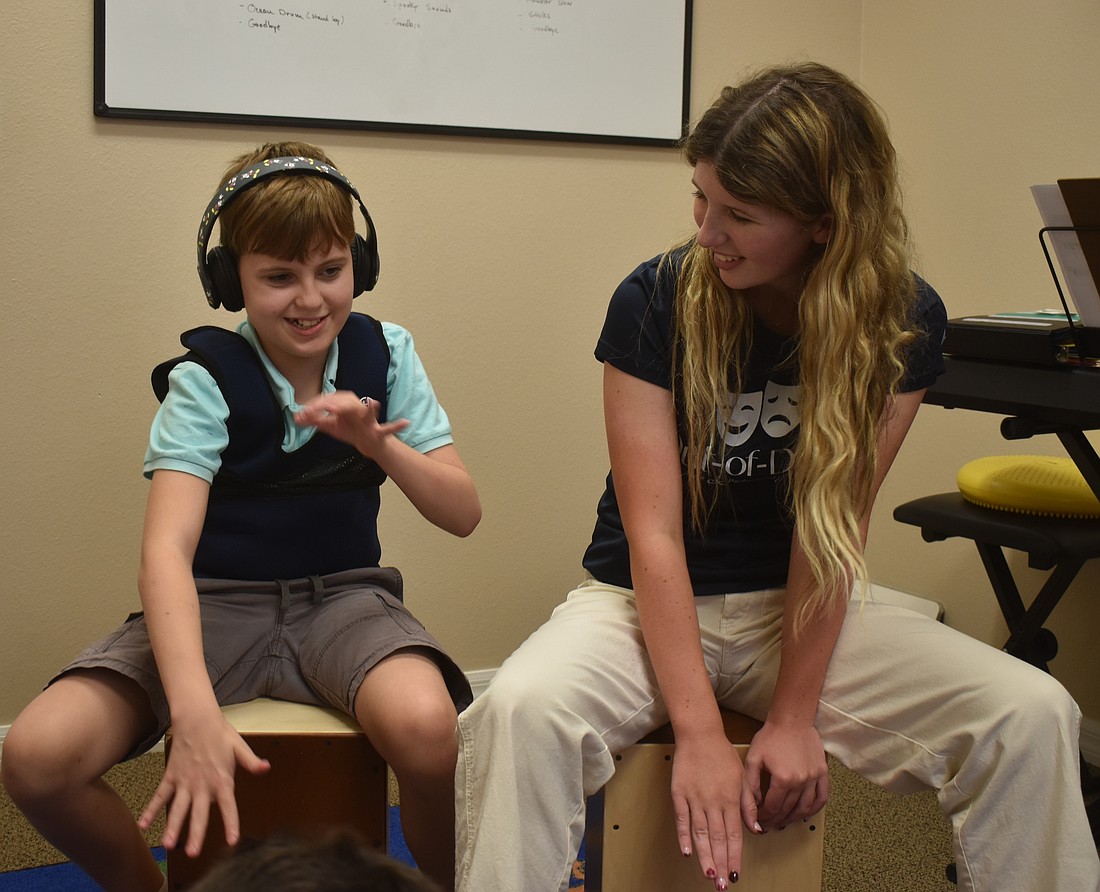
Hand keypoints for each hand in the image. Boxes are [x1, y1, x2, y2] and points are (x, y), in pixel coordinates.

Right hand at [138, 712, 270, 856]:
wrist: (196, 719)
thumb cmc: (220, 733)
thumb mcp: (239, 746)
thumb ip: (251, 761)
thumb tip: (266, 768)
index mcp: (222, 779)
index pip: (228, 805)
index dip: (231, 823)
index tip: (232, 840)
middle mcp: (202, 784)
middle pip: (199, 812)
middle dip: (195, 833)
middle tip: (192, 852)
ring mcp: (185, 781)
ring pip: (178, 808)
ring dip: (172, 826)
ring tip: (168, 843)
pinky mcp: (171, 777)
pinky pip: (160, 796)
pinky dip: (151, 809)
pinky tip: (143, 824)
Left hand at [293, 391, 409, 458]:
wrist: (369, 445)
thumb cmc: (351, 431)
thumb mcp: (331, 426)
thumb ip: (315, 421)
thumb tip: (297, 418)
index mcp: (345, 404)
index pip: (329, 400)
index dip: (314, 406)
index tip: (302, 414)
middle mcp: (357, 408)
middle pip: (344, 403)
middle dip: (330, 406)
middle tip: (315, 412)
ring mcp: (369, 419)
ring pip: (367, 412)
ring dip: (368, 408)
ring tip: (371, 404)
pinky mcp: (378, 431)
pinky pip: (388, 429)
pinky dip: (396, 426)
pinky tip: (405, 423)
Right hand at [671, 733, 757, 889]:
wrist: (700, 734)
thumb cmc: (722, 754)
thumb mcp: (742, 778)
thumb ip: (749, 805)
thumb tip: (756, 828)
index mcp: (730, 799)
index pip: (734, 835)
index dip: (735, 857)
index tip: (736, 874)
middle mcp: (713, 802)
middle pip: (717, 839)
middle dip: (721, 864)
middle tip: (722, 884)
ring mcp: (695, 798)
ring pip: (700, 833)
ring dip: (705, 855)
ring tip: (709, 874)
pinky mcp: (679, 794)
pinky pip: (682, 819)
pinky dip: (684, 836)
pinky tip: (687, 851)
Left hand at [741, 720, 828, 832]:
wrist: (792, 720)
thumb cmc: (772, 736)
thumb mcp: (754, 758)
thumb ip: (751, 783)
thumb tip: (755, 804)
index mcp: (783, 779)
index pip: (773, 807)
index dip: (765, 816)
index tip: (760, 820)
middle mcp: (801, 781)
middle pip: (788, 810)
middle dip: (777, 820)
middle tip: (769, 825)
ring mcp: (814, 778)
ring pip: (805, 808)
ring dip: (794, 819)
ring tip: (784, 822)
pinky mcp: (823, 773)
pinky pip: (822, 797)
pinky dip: (815, 809)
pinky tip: (806, 813)